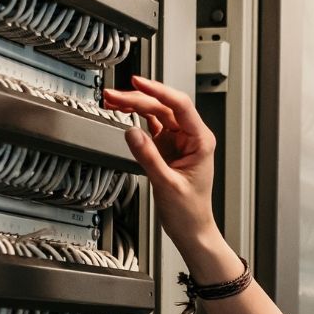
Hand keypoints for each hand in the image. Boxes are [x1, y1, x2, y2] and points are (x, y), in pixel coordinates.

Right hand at [103, 76, 218, 249]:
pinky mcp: (166, 148)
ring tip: (112, 101)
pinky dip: (135, 120)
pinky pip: (150, 127)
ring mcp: (177, 142)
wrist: (191, 230)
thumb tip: (132, 133)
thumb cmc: (189, 211)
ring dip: (134, 106)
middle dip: (138, 99)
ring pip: (155, 114)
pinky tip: (123, 113)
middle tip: (113, 96)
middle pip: (163, 107)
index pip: (180, 105)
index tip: (138, 83)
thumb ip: (149, 157)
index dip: (158, 91)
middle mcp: (190, 137)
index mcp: (200, 141)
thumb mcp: (167, 184)